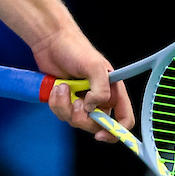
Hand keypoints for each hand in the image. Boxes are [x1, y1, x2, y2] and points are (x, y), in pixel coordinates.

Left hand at [33, 25, 134, 141]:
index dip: (116, 131)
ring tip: (62, 87)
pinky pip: (61, 114)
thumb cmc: (76, 49)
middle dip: (83, 118)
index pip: (123, 119)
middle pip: (97, 125)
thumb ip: (100, 89)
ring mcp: (81, 101)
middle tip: (76, 102)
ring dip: (66, 107)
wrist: (50, 41)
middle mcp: (98, 99)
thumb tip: (91, 108)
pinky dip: (56, 103)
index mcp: (112, 91)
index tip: (101, 134)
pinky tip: (56, 87)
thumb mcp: (94, 66)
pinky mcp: (65, 101)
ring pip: (76, 120)